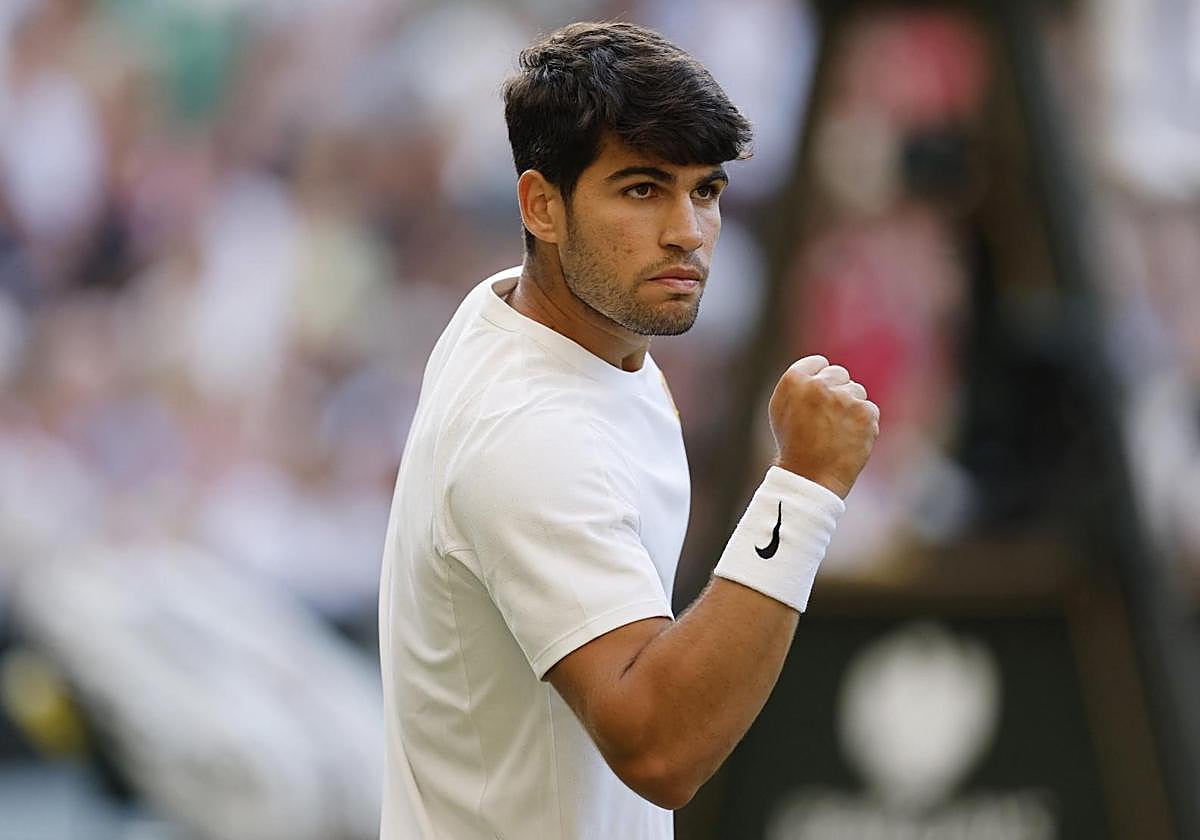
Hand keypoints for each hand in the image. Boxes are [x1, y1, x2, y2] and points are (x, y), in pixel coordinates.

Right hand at [768, 355, 878, 498]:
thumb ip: (799, 384)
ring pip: (856, 391)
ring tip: (835, 431)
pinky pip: (869, 409)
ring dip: (850, 407)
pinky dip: (862, 424)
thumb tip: (822, 366)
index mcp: (794, 380)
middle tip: (826, 418)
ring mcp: (844, 398)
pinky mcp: (865, 413)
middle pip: (839, 374)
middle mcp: (819, 384)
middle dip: (836, 392)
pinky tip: (848, 438)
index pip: (819, 363)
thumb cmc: (792, 444)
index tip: (817, 399)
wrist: (810, 478)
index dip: (819, 381)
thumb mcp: (781, 409)